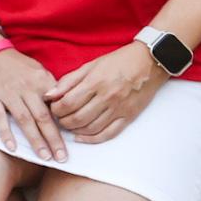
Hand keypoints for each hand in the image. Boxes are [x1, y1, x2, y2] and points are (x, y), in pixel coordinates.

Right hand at [0, 45, 68, 160]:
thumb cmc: (15, 63)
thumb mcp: (38, 70)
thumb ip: (50, 87)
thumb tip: (62, 106)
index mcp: (41, 81)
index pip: (57, 106)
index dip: (66, 124)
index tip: (74, 140)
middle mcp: (26, 88)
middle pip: (43, 118)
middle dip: (54, 139)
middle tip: (63, 158)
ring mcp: (8, 94)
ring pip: (24, 120)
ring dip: (35, 140)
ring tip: (44, 157)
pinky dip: (6, 133)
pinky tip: (13, 148)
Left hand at [47, 40, 170, 143]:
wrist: (150, 62)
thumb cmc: (119, 61)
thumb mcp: (90, 65)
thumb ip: (68, 81)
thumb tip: (49, 95)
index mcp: (95, 82)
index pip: (68, 103)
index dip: (55, 109)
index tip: (52, 108)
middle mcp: (107, 97)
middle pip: (77, 118)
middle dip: (62, 121)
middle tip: (58, 118)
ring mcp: (119, 109)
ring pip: (91, 128)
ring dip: (75, 130)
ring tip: (68, 125)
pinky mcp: (129, 116)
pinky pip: (109, 134)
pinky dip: (92, 139)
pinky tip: (81, 137)